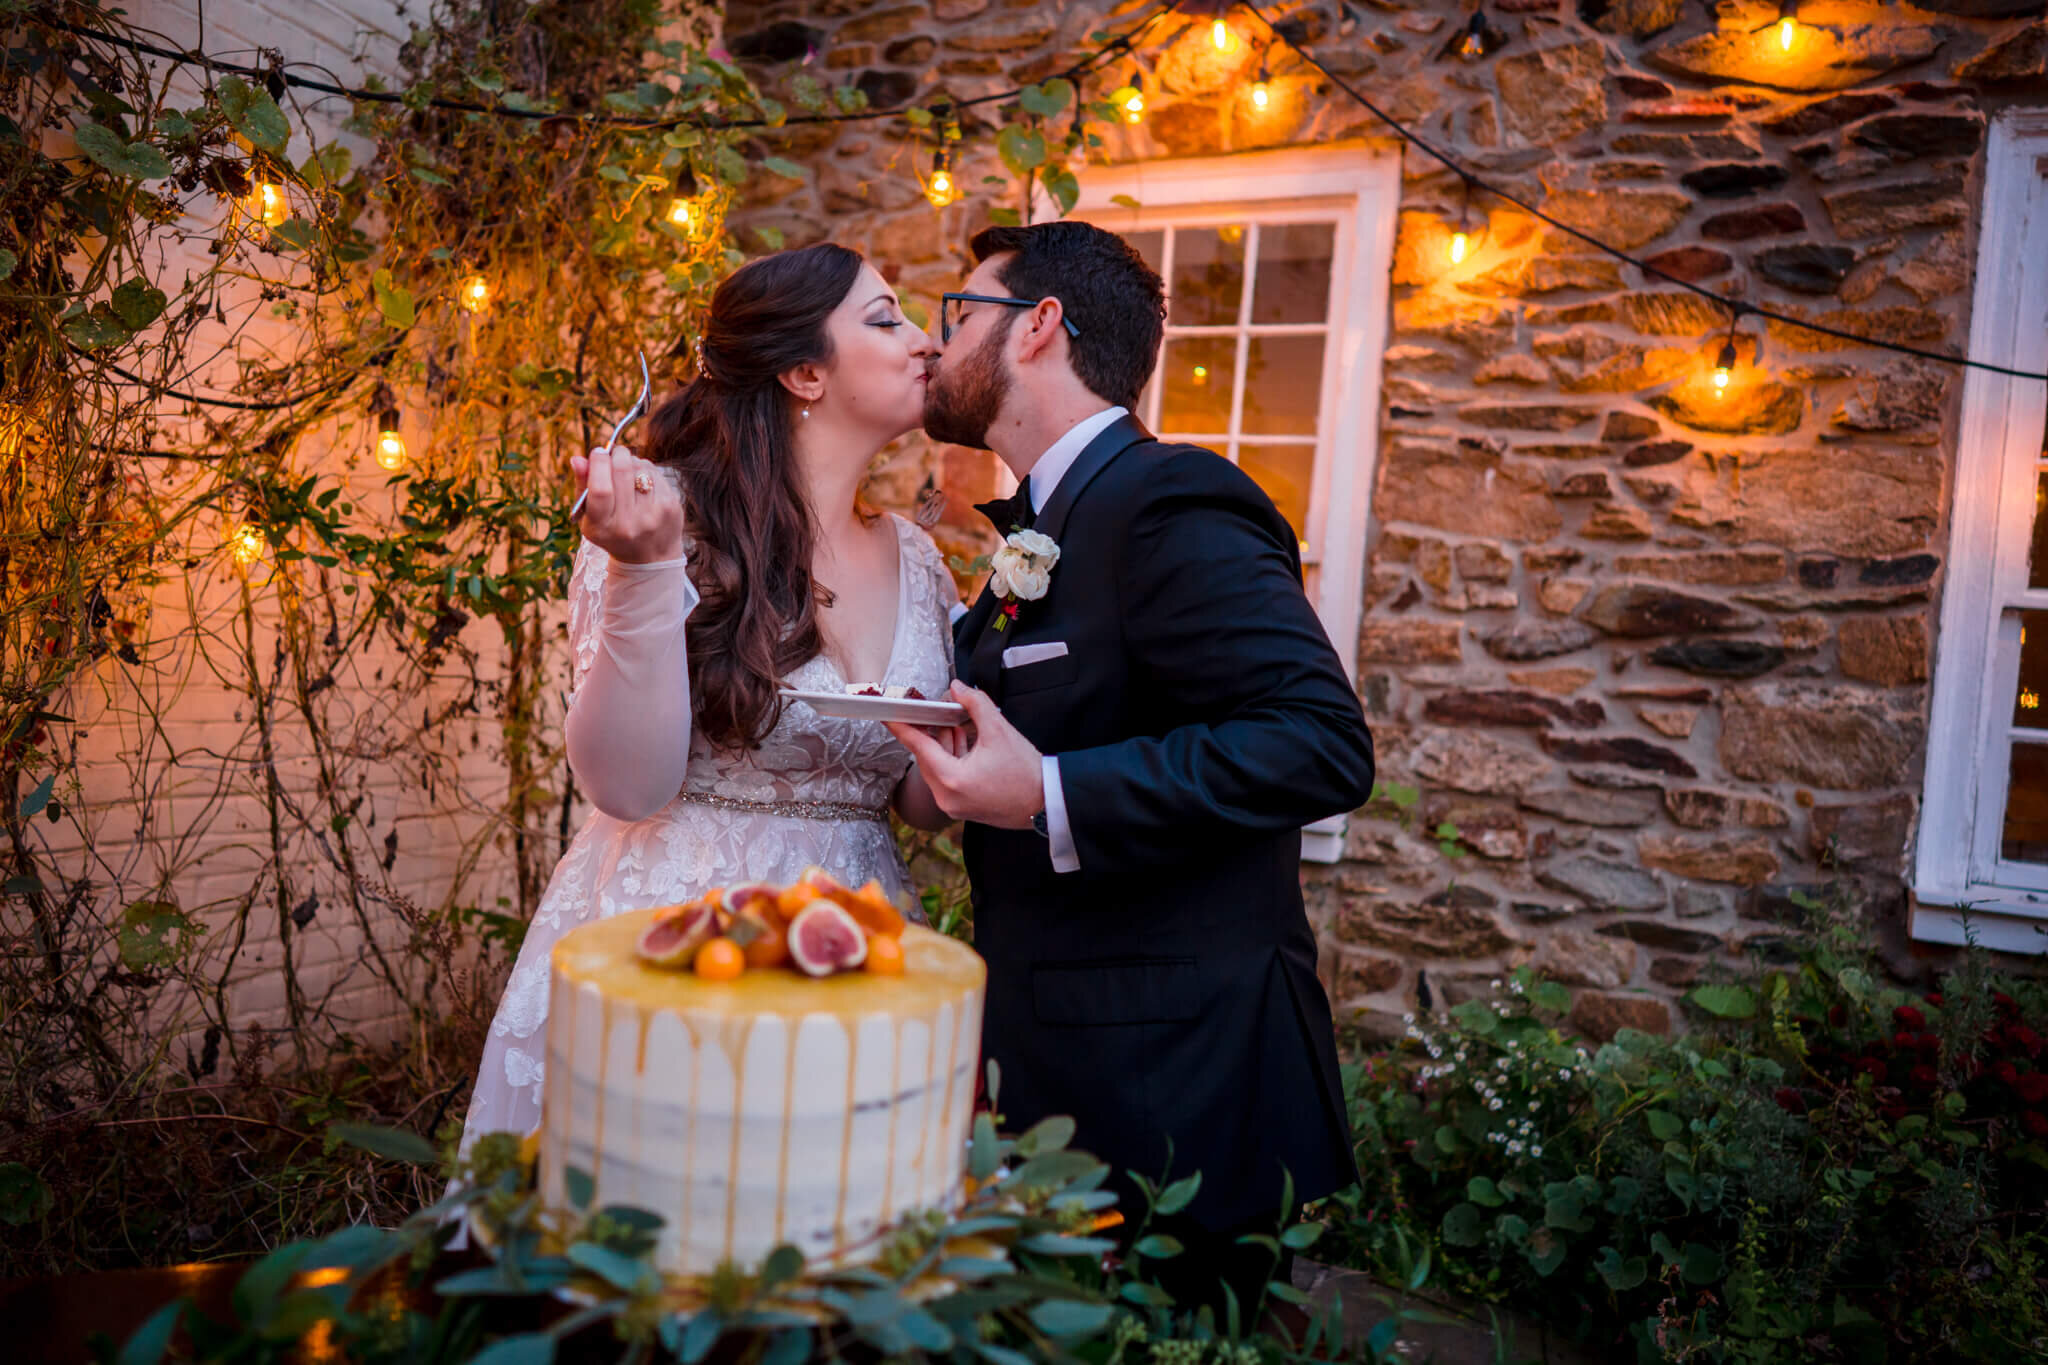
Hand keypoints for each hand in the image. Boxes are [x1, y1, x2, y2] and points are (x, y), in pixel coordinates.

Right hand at [572, 443, 684, 563]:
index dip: (598, 464)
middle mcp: (629, 523)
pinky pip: (656, 473)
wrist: (650, 558)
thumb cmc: (613, 532)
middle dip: (617, 454)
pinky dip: (647, 470)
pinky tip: (643, 483)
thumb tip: (578, 458)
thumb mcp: (591, 518)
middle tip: (613, 453)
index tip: (598, 452)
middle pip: (623, 472)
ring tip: (628, 471)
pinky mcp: (671, 507)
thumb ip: (583, 487)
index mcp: (603, 528)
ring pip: (641, 468)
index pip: (601, 489)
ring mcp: (653, 515)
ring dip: (632, 461)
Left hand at [884, 681, 1044, 829]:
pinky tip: (961, 742)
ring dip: (942, 745)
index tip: (886, 714)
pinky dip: (951, 760)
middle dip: (929, 732)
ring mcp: (954, 806)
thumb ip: (975, 704)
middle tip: (929, 710)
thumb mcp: (1000, 730)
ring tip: (953, 723)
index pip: (918, 746)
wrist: (1047, 802)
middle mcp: (947, 797)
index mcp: (952, 779)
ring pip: (937, 769)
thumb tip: (957, 687)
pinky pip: (947, 779)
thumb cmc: (1026, 771)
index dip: (901, 727)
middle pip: (926, 758)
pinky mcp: (963, 809)